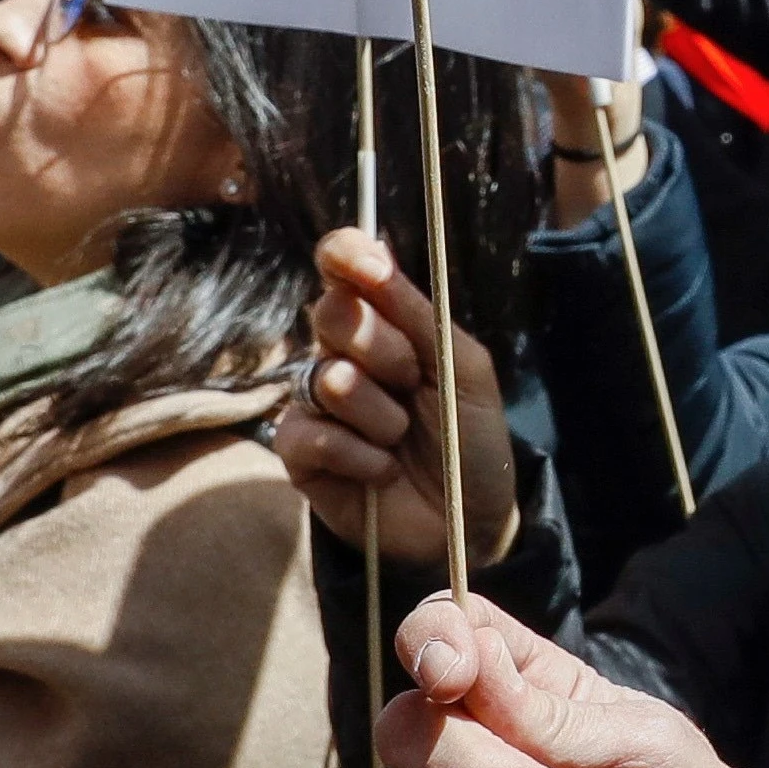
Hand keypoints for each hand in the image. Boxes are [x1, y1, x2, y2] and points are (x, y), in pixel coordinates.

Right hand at [280, 229, 517, 568]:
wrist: (467, 520)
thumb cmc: (470, 439)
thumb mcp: (463, 369)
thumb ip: (419, 313)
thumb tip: (374, 247)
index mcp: (387, 324)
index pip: (345, 268)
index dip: (345, 256)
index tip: (360, 262)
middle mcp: (343, 354)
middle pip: (333, 314)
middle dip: (385, 349)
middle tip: (412, 381)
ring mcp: (316, 402)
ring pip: (327, 378)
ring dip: (381, 413)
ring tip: (402, 436)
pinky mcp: (298, 453)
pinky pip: (310, 433)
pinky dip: (359, 455)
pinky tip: (382, 471)